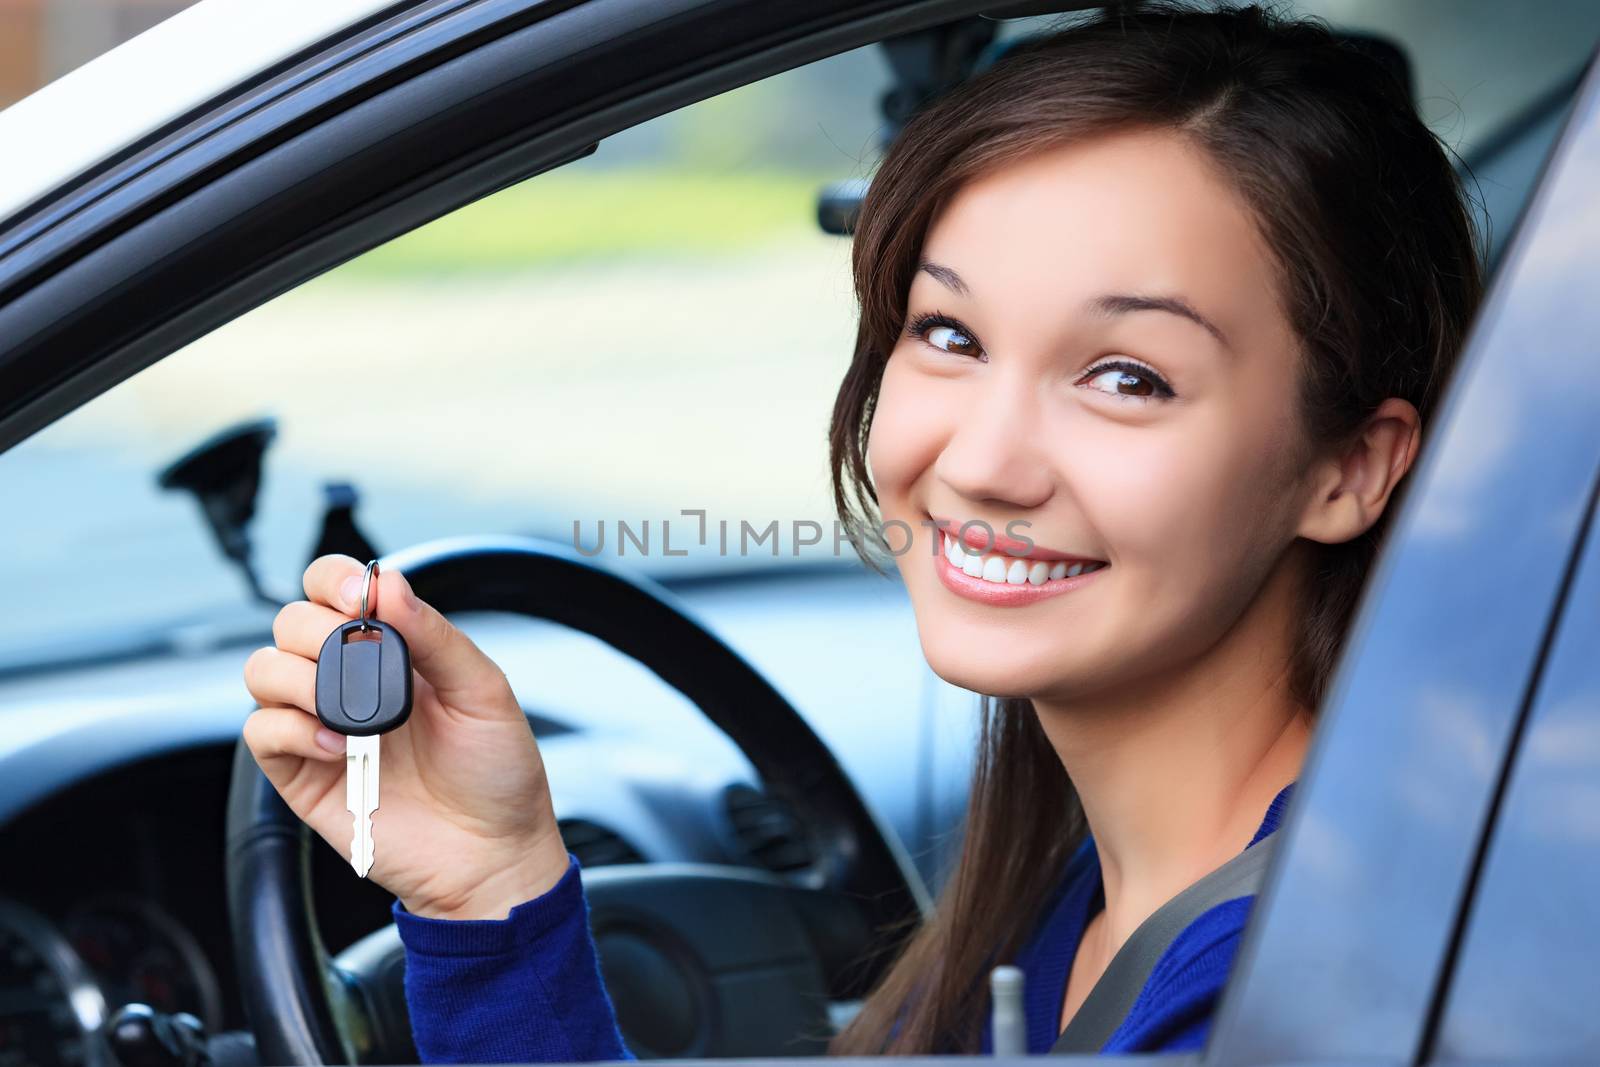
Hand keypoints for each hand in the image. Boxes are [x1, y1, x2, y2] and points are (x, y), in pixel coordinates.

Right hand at [242, 554, 570, 918]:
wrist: (492, 853)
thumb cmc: (494, 772)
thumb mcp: (483, 691)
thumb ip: (436, 636)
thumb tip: (389, 584)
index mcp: (392, 648)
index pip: (334, 589)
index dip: (334, 579)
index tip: (359, 597)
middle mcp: (348, 680)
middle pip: (290, 622)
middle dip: (317, 630)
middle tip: (356, 659)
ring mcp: (319, 724)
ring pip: (262, 670)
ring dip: (298, 676)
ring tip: (350, 711)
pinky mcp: (299, 774)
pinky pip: (260, 732)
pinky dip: (290, 728)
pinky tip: (337, 746)